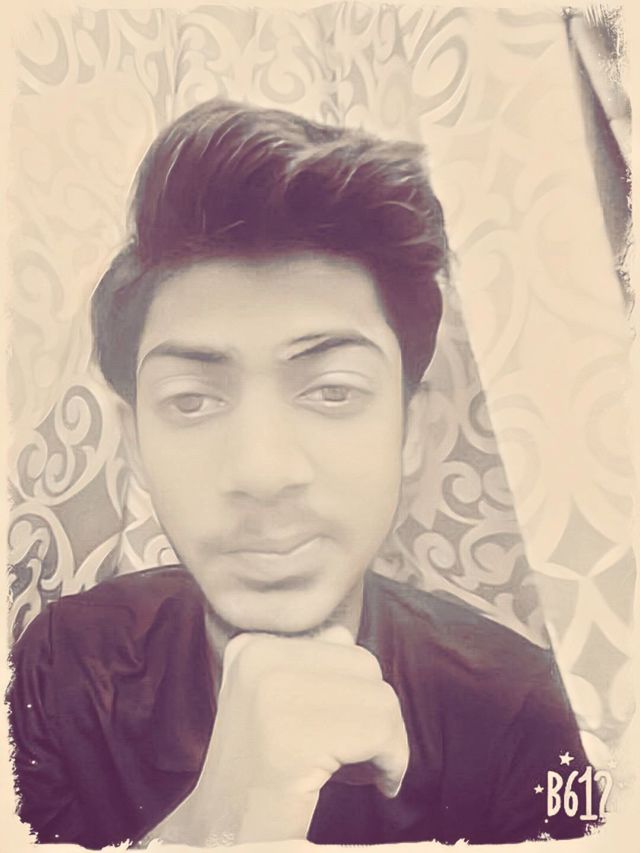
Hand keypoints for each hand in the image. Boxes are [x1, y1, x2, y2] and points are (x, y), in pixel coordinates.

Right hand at [187, 627, 408, 843]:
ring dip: (389, 742)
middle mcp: (257, 657)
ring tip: (365, 772)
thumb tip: (345, 636)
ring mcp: (271, 692)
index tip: (346, 736)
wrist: (215, 842)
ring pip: (379, 698)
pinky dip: (393, 761)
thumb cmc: (256, 784)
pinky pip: (379, 731)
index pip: (340, 644)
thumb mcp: (271, 707)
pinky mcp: (291, 736)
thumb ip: (307, 665)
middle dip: (379, 715)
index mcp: (251, 647)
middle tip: (361, 760)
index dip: (357, 695)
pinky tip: (379, 785)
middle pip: (364, 666)